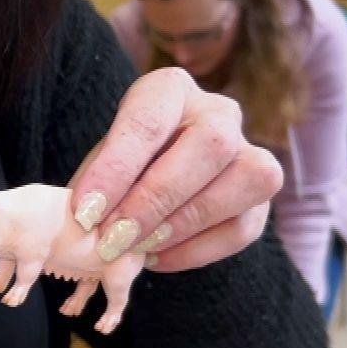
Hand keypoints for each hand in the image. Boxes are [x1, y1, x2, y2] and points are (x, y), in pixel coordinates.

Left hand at [69, 68, 282, 272]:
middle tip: (115, 237)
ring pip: (246, 180)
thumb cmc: (123, 165)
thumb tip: (89, 225)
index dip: (117, 169)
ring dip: (185, 224)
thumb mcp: (100, 162)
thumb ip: (97, 185)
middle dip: (158, 199)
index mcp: (170, 89)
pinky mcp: (261, 197)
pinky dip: (198, 250)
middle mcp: (219, 112)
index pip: (150, 120)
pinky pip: (244, 226)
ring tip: (137, 249)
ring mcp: (251, 152)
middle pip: (212, 143)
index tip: (85, 210)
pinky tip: (158, 258)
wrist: (155, 176)